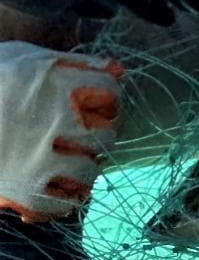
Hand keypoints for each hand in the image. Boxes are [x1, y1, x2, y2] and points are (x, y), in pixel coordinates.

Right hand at [0, 42, 122, 221]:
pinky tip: (54, 184)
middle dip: (98, 135)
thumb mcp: (20, 58)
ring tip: (67, 161)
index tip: (98, 103)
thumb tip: (117, 69)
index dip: (107, 96)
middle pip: (106, 133)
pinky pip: (67, 201)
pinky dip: (64, 197)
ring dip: (83, 168)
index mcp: (51, 82)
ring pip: (90, 169)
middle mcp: (51, 118)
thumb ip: (70, 62)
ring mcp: (40, 155)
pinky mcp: (27, 188)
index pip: (109, 88)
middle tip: (83, 137)